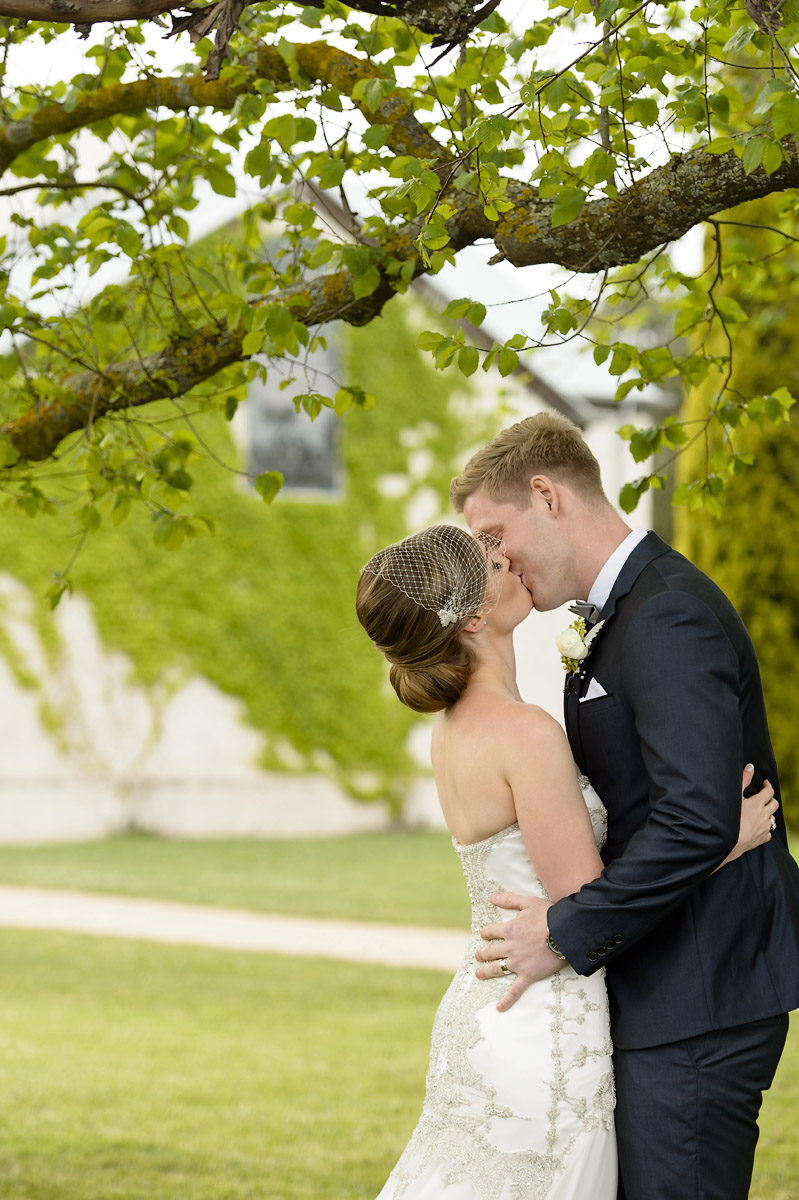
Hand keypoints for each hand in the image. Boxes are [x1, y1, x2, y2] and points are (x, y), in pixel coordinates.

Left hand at [475, 893, 564, 1012]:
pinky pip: (515, 990)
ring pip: (497, 969)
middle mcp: (510, 947)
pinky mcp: (528, 975)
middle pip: (490, 951)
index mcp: (509, 929)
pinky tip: (499, 1008)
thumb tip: (491, 897)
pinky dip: (507, 1000)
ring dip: (486, 972)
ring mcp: (518, 963)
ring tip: (479, 974)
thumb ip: (509, 899)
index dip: (486, 932)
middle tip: (478, 956)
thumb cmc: (548, 915)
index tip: (484, 934)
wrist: (566, 932)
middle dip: (482, 954)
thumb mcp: (528, 901)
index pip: (490, 931)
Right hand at [716, 764, 777, 870]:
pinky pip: (769, 833)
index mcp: (758, 803)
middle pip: (775, 804)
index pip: (769, 791)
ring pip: (773, 819)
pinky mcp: (762, 839)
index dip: (767, 785)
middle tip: (763, 797)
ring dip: (768, 814)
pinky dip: (766, 829)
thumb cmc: (729, 817)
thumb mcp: (734, 795)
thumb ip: (743, 780)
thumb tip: (750, 767)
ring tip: (760, 812)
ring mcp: (764, 828)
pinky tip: (759, 828)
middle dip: (770, 798)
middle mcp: (764, 815)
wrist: (727, 841)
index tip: (764, 783)